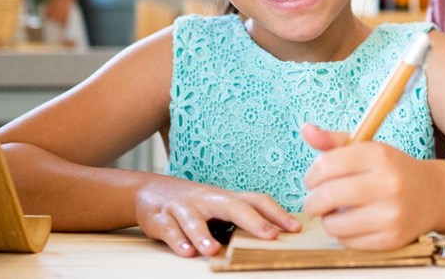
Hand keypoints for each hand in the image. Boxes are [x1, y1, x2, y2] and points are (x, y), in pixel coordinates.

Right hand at [134, 175, 300, 256]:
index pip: (256, 201)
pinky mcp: (161, 219)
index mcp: (225, 198)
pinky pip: (170, 230)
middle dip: (253, 221)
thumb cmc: (193, 204)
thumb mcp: (217, 207)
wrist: (148, 191)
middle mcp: (207, 200)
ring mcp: (183, 208)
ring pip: (194, 220)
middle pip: (233, 206)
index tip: (295, 229)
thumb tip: (273, 235)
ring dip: (204, 236)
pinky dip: (178, 241)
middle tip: (270, 236)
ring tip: (213, 251)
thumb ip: (239, 219)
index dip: (276, 214)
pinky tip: (186, 253)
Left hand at [301, 123, 438, 249]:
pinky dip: (343, 234)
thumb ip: (334, 141)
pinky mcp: (391, 238)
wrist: (432, 194)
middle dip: (312, 201)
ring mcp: (391, 213)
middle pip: (328, 195)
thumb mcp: (367, 149)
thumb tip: (305, 130)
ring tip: (334, 212)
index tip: (312, 180)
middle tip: (314, 201)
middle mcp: (387, 183)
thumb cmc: (391, 170)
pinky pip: (349, 241)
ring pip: (335, 223)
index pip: (328, 165)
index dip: (312, 175)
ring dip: (327, 219)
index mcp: (379, 155)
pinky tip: (351, 223)